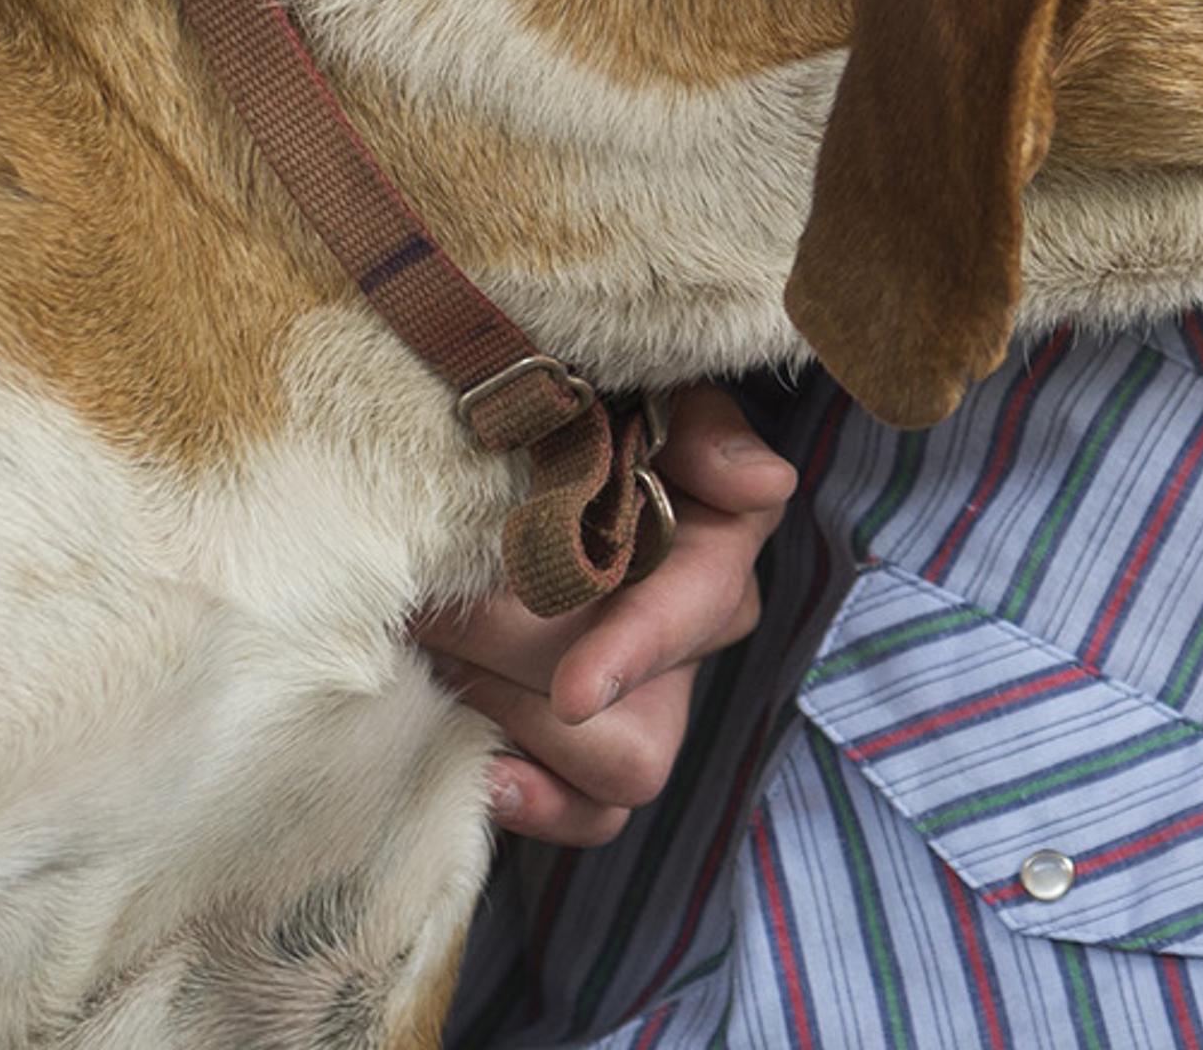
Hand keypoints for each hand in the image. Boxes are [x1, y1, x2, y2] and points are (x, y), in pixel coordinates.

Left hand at [414, 382, 797, 845]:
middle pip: (640, 712)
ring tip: (442, 651)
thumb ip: (702, 429)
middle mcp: (684, 634)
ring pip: (618, 771)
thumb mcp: (639, 390)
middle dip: (524, 674)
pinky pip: (587, 812)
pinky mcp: (574, 743)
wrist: (476, 437)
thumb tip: (764, 485)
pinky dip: (538, 804)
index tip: (575, 691)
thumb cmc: (567, 404)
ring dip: (517, 720)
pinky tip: (485, 773)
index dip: (639, 651)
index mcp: (712, 544)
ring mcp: (633, 696)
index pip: (699, 609)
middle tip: (438, 613)